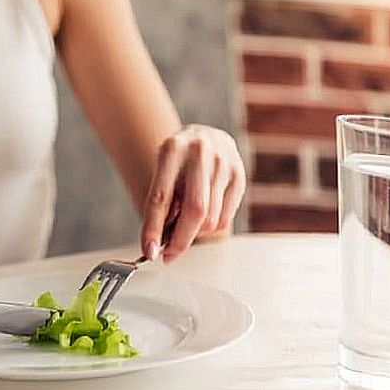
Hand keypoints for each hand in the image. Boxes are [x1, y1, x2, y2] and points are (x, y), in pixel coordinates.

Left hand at [140, 125, 246, 262]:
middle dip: (180, 240)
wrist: (204, 135)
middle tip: (169, 253)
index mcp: (172, 148)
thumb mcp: (162, 171)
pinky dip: (211, 225)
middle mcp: (200, 152)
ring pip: (210, 219)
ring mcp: (224, 162)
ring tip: (186, 217)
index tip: (150, 251)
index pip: (161, 197)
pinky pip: (225, 218)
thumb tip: (158, 243)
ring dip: (195, 230)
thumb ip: (162, 202)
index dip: (153, 228)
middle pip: (195, 210)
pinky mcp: (239, 175)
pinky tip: (205, 211)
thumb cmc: (179, 159)